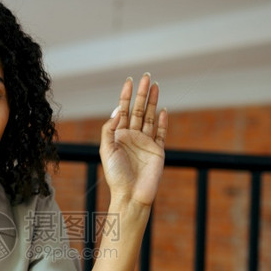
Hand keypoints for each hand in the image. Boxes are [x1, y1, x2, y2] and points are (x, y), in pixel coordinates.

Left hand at [100, 74, 166, 206]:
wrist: (131, 194)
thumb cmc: (116, 175)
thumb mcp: (106, 149)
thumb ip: (110, 129)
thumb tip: (118, 110)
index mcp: (119, 135)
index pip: (124, 110)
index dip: (126, 95)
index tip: (130, 80)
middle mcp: (133, 137)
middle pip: (139, 110)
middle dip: (143, 93)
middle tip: (147, 76)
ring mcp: (146, 143)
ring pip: (151, 118)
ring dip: (154, 102)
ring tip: (156, 86)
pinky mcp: (158, 151)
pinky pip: (161, 134)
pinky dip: (163, 122)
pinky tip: (164, 110)